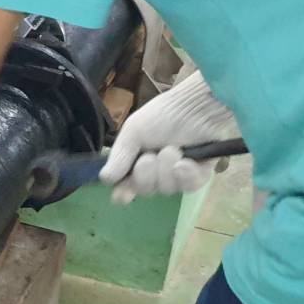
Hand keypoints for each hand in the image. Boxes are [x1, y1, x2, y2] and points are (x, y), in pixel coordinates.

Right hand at [98, 71, 237, 203]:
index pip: (127, 185)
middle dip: (146, 175)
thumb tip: (104, 179)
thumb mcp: (134, 131)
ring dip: (166, 169)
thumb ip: (120, 156)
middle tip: (150, 156)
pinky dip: (185, 175)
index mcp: (137, 161)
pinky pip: (189, 187)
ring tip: (173, 150)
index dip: (124, 193)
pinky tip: (186, 162)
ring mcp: (179, 175)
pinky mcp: (200, 175)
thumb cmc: (163, 115)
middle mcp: (157, 171)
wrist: (197, 107)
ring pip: (167, 189)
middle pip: (146, 190)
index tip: (122, 196)